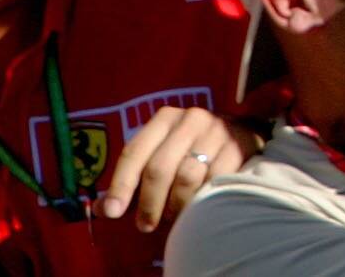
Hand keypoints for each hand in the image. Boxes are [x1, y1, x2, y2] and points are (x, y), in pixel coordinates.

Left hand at [99, 105, 255, 228]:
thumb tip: (102, 209)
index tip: (113, 213)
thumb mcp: (159, 157)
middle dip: (149, 203)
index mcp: (164, 119)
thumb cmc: (190, 152)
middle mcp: (191, 118)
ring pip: (187, 177)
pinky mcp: (239, 145)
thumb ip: (132, 182)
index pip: (134, 152)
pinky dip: (202, 198)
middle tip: (145, 225)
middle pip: (159, 168)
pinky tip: (198, 205)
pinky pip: (214, 180)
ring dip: (176, 205)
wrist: (242, 135)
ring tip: (173, 216)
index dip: (121, 185)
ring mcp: (218, 130)